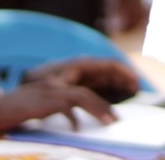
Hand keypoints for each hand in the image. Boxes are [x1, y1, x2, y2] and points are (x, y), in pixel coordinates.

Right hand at [0, 80, 117, 131]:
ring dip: (97, 109)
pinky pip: (64, 107)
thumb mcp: (30, 110)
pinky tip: (77, 129)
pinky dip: (73, 118)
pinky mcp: (39, 102)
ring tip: (109, 122)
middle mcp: (50, 86)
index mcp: (49, 86)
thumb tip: (67, 122)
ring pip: (80, 96)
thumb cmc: (5, 115)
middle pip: (85, 93)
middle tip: (116, 120)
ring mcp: (45, 92)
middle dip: (103, 106)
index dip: (96, 102)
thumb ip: (47, 112)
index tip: (108, 114)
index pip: (79, 91)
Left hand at [26, 58, 140, 104]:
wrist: (27, 82)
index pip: (109, 64)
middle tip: (136, 89)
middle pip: (111, 71)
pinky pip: (100, 85)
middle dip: (125, 78)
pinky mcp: (81, 84)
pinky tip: (116, 96)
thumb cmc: (41, 83)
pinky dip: (111, 90)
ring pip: (107, 78)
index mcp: (83, 64)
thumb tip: (89, 100)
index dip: (124, 72)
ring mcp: (84, 75)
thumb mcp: (58, 88)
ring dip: (119, 84)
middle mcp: (86, 68)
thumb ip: (77, 93)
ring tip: (131, 93)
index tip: (135, 80)